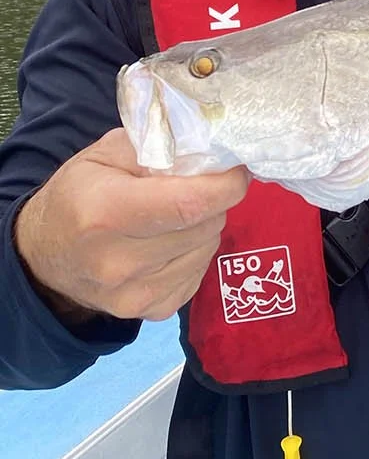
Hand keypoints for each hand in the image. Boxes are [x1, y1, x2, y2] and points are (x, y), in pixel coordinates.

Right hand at [14, 128, 248, 324]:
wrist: (42, 258)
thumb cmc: (76, 196)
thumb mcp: (103, 155)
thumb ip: (156, 146)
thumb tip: (211, 150)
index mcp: (105, 213)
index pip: (190, 204)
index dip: (225, 185)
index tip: (236, 170)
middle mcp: (120, 262)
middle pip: (204, 225)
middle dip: (213, 201)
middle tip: (194, 188)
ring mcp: (136, 295)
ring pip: (208, 248)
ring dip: (203, 227)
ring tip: (173, 218)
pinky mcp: (152, 312)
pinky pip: (199, 273)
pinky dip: (194, 254)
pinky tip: (168, 245)